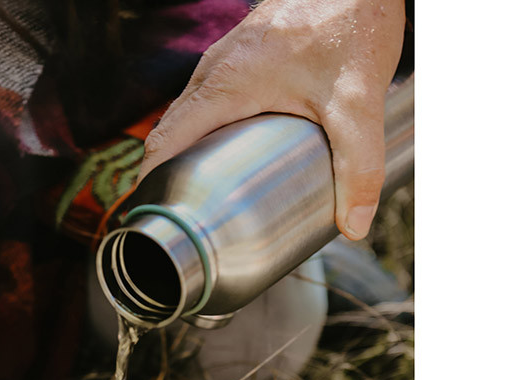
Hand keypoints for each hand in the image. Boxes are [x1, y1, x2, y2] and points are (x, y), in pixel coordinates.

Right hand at [138, 0, 405, 240]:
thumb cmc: (352, 24)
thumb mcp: (358, 104)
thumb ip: (359, 167)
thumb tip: (355, 224)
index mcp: (226, 84)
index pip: (165, 140)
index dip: (150, 181)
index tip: (151, 213)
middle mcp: (216, 69)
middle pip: (171, 130)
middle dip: (167, 174)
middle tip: (181, 217)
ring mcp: (225, 59)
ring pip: (188, 114)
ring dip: (186, 152)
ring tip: (200, 194)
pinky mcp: (241, 55)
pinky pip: (207, 99)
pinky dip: (204, 130)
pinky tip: (228, 153)